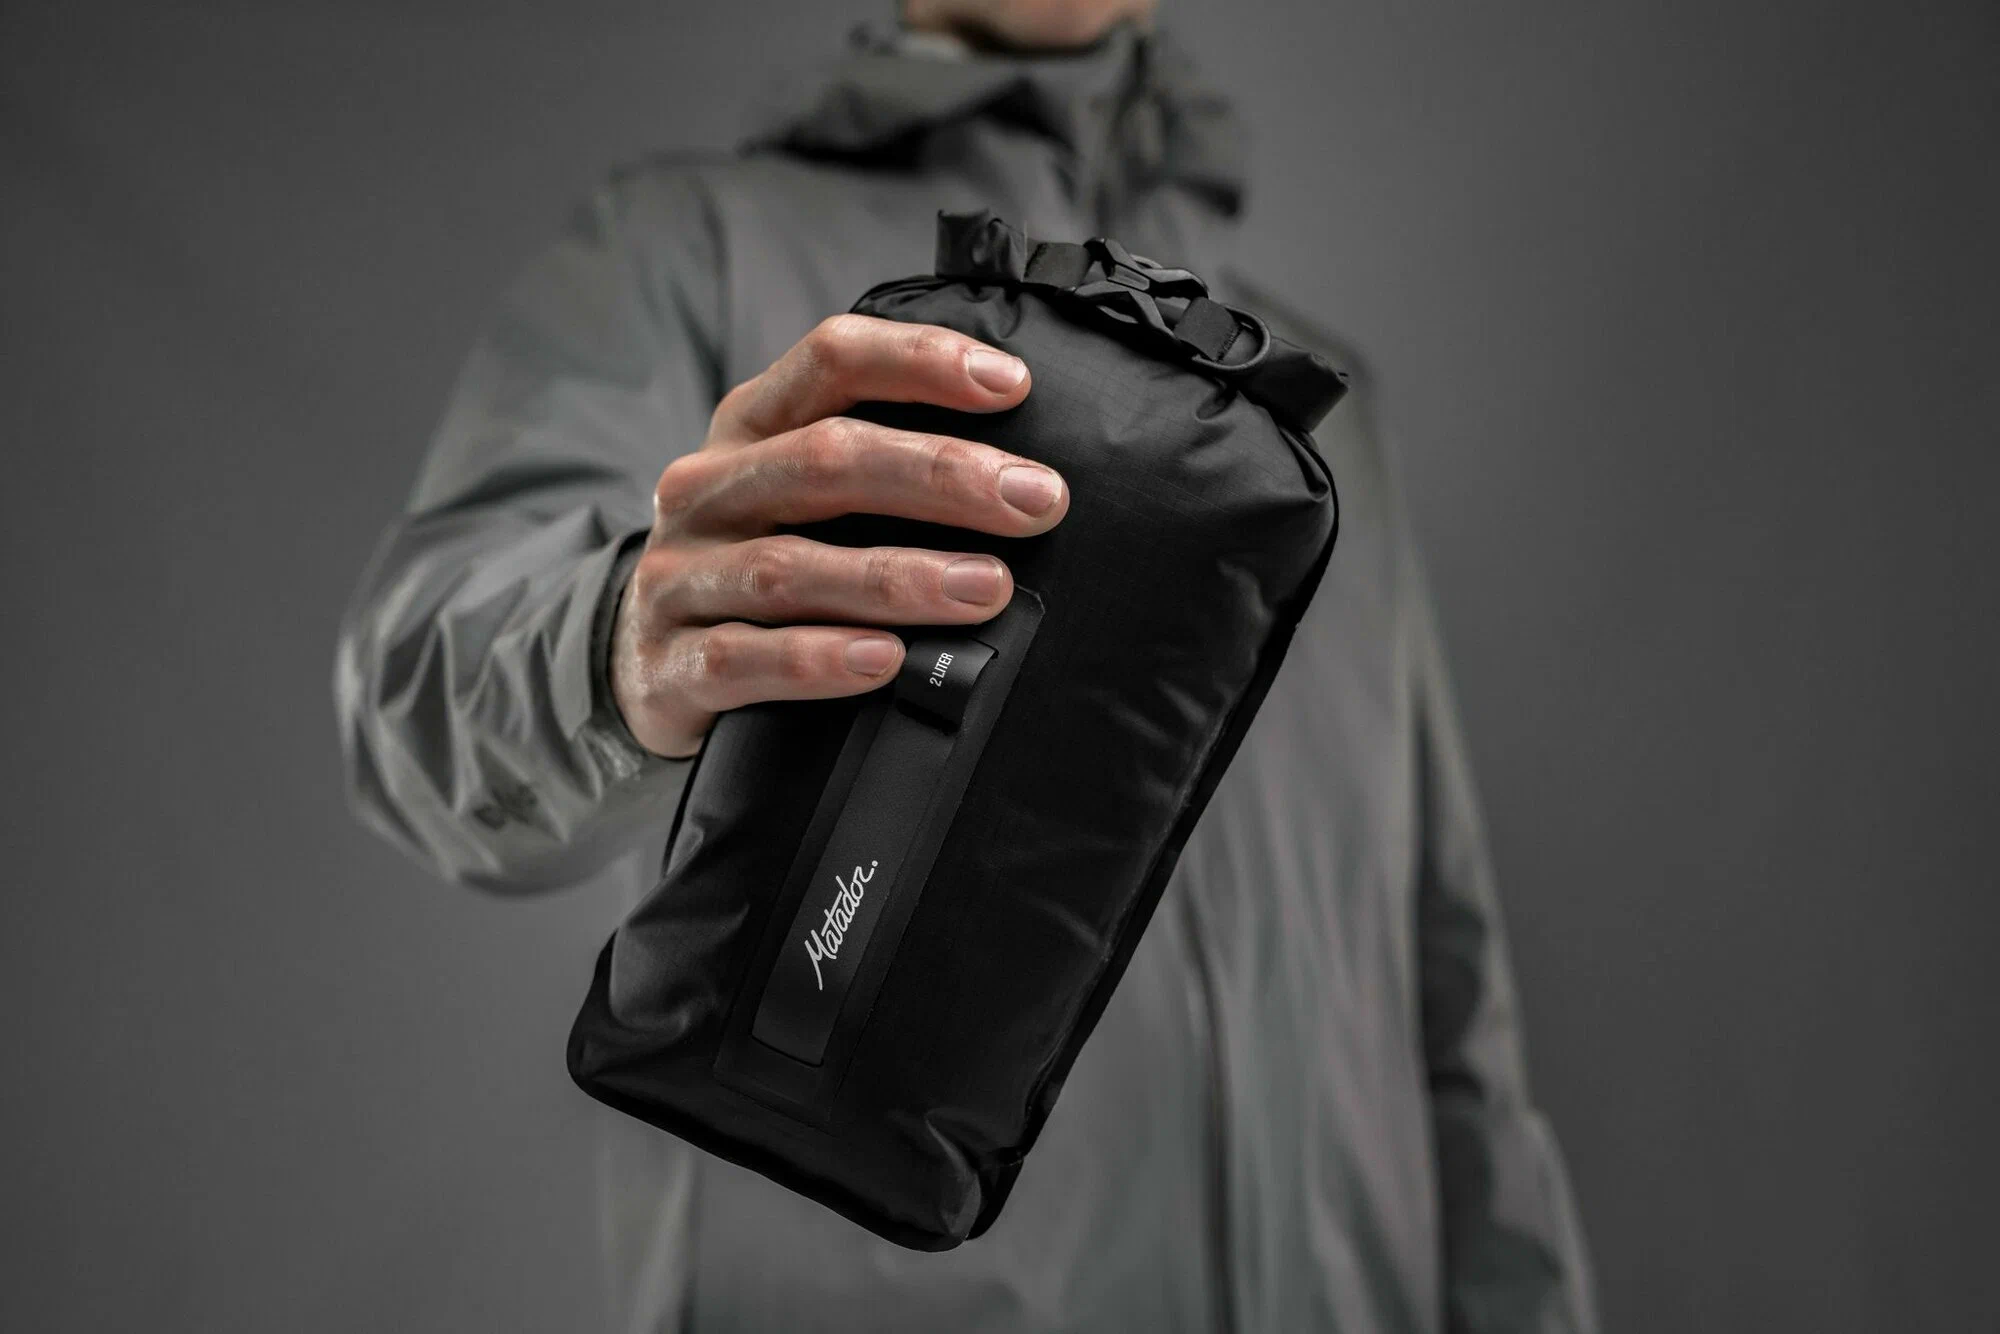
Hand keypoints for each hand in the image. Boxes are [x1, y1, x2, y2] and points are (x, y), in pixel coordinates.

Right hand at [610, 314, 1067, 757]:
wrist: (644, 662)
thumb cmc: (761, 560)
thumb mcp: (799, 494)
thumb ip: (880, 468)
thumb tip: (1024, 479)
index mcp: (749, 425)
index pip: (831, 359)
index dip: (921, 361)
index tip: (1014, 384)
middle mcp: (706, 487)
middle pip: (824, 460)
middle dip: (942, 475)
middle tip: (1038, 501)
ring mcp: (679, 575)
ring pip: (790, 567)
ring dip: (898, 578)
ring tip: (988, 588)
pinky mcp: (669, 664)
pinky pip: (743, 658)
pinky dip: (818, 661)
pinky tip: (885, 662)